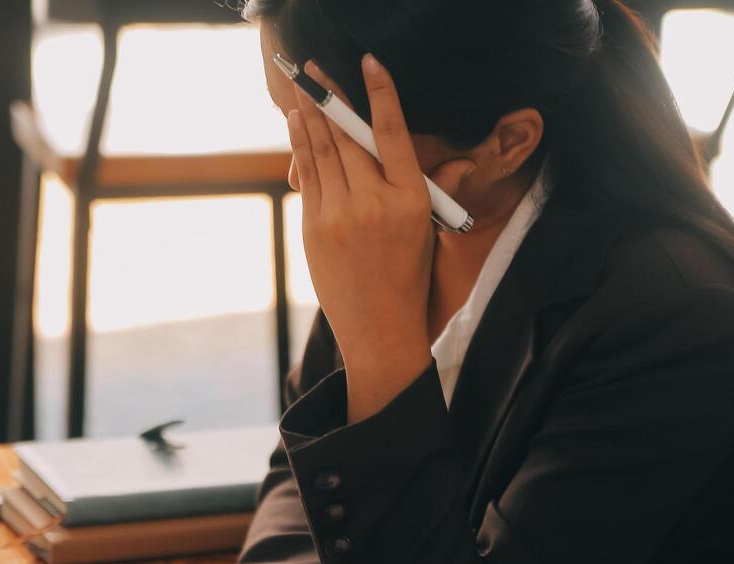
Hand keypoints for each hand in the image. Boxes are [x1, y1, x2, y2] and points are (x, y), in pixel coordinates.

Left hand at [287, 55, 476, 421]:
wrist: (381, 330)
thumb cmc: (409, 275)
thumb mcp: (426, 228)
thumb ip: (422, 187)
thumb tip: (436, 157)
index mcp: (410, 198)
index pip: (393, 133)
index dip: (380, 94)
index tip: (368, 63)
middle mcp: (374, 202)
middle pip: (348, 137)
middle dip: (329, 98)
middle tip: (314, 70)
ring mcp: (340, 216)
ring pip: (321, 152)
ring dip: (309, 115)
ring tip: (299, 88)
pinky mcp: (315, 230)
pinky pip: (308, 177)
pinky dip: (301, 147)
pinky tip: (297, 126)